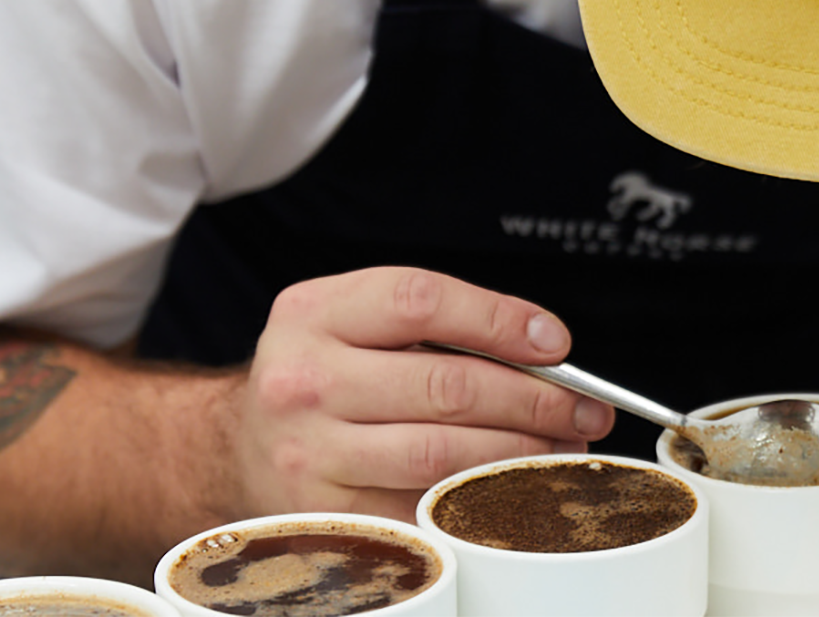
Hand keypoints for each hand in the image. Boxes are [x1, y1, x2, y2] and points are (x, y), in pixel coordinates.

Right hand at [232, 267, 613, 520]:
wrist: (235, 446)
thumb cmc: (317, 377)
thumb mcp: (352, 321)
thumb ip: (436, 325)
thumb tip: (544, 352)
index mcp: (314, 314)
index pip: (422, 303)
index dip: (500, 320)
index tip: (554, 342)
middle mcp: (304, 381)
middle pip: (446, 386)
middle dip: (535, 398)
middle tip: (584, 406)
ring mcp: (311, 455)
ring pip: (441, 455)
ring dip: (520, 452)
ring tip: (561, 445)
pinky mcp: (327, 515)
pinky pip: (423, 509)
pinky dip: (482, 500)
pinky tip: (515, 487)